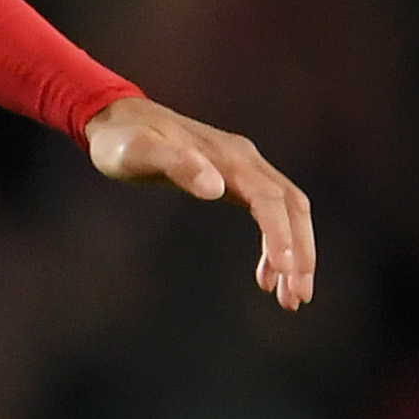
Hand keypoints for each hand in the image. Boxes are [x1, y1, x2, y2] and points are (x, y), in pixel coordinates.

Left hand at [84, 95, 317, 311]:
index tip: (285, 272)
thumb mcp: (138, 153)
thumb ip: (176, 165)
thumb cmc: (122, 141)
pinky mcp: (235, 178)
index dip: (281, 235)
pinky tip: (265, 276)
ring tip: (290, 298)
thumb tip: (215, 188)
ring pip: (288, 211)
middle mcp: (244, 160)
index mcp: (228, 157)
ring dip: (295, 252)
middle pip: (292, 207)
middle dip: (300, 253)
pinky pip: (270, 211)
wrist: (118, 120)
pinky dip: (276, 243)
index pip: (270, 199)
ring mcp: (242, 168)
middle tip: (298, 298)